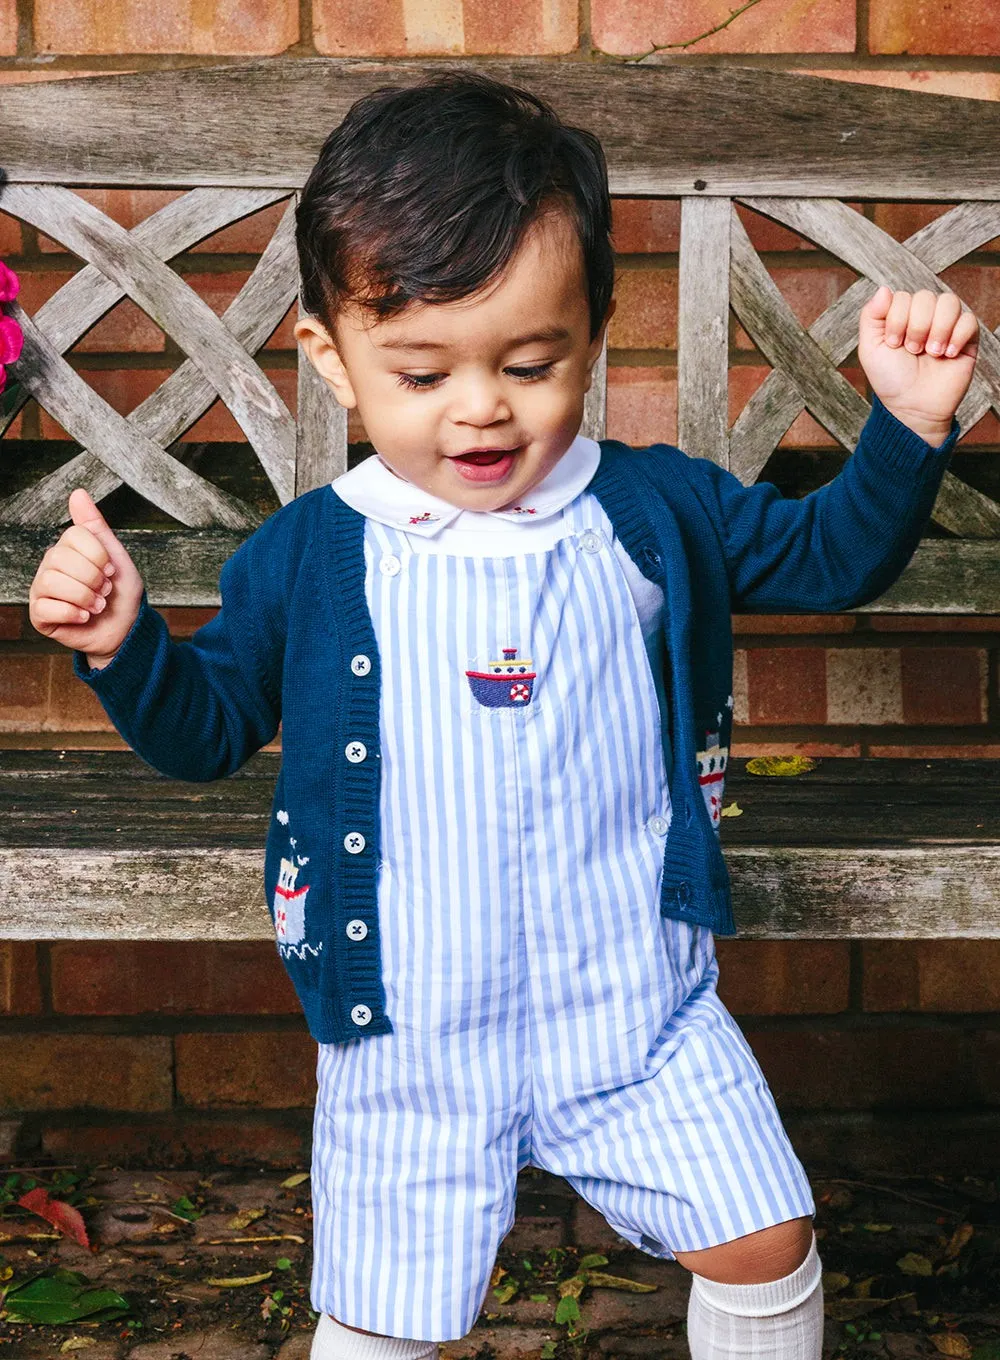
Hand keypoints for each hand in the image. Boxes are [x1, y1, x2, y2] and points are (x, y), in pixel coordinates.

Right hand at [29, 488, 144, 667]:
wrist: (126, 630)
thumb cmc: (121, 594)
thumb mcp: (116, 556)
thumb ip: (95, 525)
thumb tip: (78, 493)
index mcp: (69, 549)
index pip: (74, 536)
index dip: (99, 556)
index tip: (111, 571)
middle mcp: (51, 565)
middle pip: (61, 557)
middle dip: (92, 578)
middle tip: (105, 591)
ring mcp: (43, 589)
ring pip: (51, 581)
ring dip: (84, 596)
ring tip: (98, 605)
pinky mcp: (40, 614)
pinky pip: (46, 606)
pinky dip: (73, 613)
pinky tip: (85, 617)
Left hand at [857, 285, 978, 443]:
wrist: (913, 407)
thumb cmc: (891, 380)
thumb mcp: (870, 348)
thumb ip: (871, 316)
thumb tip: (883, 288)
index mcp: (902, 315)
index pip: (903, 296)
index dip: (897, 320)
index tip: (894, 345)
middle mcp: (925, 316)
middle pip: (926, 297)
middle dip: (916, 326)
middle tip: (912, 351)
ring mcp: (947, 326)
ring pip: (949, 302)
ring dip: (937, 329)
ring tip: (931, 353)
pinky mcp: (967, 339)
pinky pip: (969, 320)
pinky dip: (957, 336)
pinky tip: (947, 355)